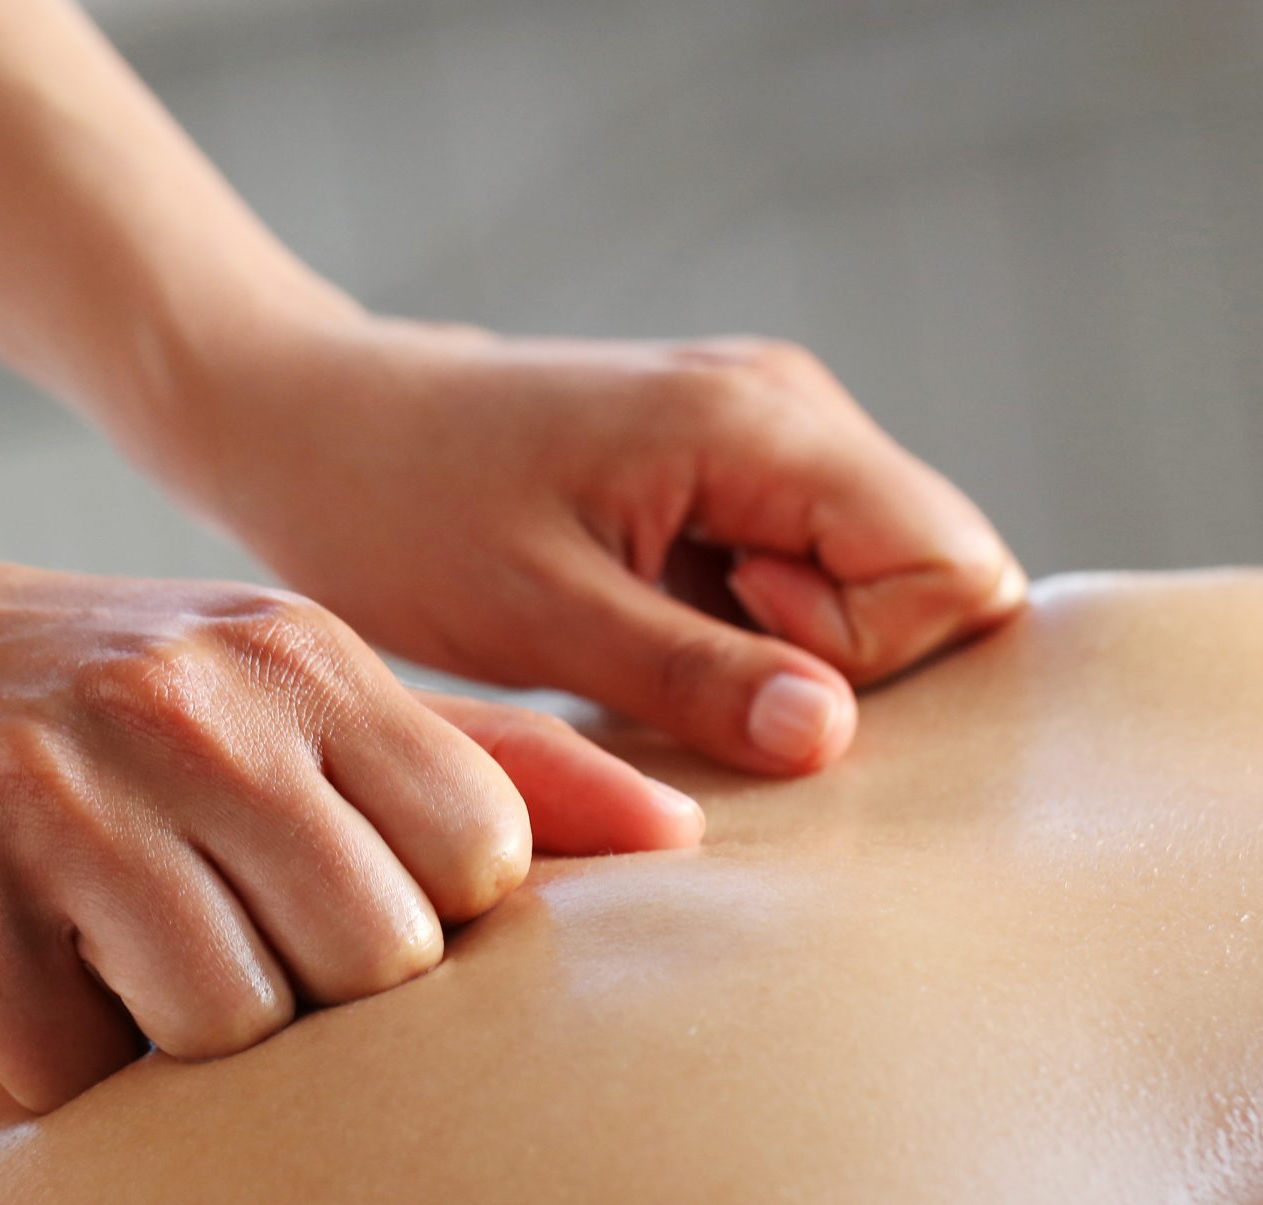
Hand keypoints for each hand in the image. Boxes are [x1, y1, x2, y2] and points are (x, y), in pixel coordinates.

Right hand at [0, 545, 701, 1110]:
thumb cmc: (89, 688)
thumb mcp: (289, 677)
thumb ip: (487, 756)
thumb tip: (689, 837)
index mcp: (304, 659)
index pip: (477, 861)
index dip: (427, 927)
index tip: (338, 912)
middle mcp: (196, 712)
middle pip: (367, 963)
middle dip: (309, 1000)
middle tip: (217, 951)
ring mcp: (61, 796)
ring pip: (224, 1029)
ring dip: (176, 1044)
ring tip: (115, 966)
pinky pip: (71, 1072)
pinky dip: (58, 1071)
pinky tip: (21, 985)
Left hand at [181, 317, 1026, 773]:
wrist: (308, 424)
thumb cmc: (401, 512)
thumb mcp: (542, 618)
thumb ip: (697, 677)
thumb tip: (833, 738)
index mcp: (763, 422)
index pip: (953, 568)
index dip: (866, 653)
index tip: (720, 652)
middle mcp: (790, 408)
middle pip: (934, 576)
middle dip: (839, 661)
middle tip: (677, 656)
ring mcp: (765, 433)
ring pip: (875, 583)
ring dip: (785, 651)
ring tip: (645, 638)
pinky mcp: (727, 472)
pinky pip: (809, 573)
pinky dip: (748, 631)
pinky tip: (641, 626)